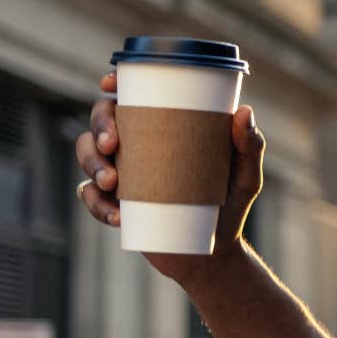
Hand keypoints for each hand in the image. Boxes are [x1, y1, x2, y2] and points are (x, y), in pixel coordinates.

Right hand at [74, 71, 266, 285]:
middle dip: (99, 126)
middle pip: (101, 118)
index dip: (114, 85)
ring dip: (91, 164)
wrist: (212, 253)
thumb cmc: (230, 205)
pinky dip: (95, 203)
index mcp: (164, 126)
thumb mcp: (245, 176)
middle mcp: (138, 143)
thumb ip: (250, 146)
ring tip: (112, 183)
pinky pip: (88, 195)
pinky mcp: (112, 202)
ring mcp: (121, 172)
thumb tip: (244, 111)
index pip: (133, 96)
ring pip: (86, 153)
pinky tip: (117, 216)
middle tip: (112, 145)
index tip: (110, 85)